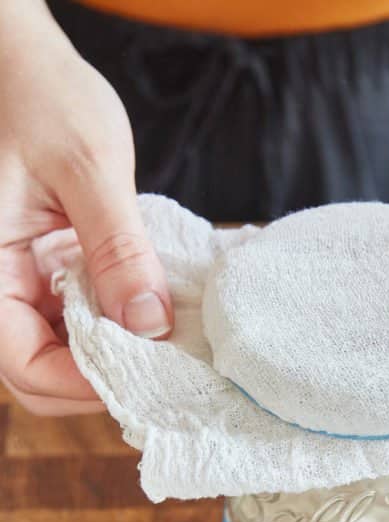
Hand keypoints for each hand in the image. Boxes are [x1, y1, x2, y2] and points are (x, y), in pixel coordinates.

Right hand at [0, 3, 172, 415]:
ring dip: (108, 353)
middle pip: (38, 371)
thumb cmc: (39, 96)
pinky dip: (108, 325)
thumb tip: (148, 324)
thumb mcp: (86, 168)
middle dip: (100, 378)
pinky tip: (144, 313)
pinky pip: (68, 320)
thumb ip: (117, 249)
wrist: (21, 62)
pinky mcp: (36, 273)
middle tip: (164, 367)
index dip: (84, 384)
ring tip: (162, 341)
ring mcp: (12, 282)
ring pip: (56, 351)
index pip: (23, 364)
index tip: (148, 375)